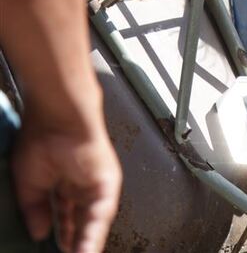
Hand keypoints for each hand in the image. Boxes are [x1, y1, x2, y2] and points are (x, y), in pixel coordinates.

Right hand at [12, 112, 120, 252]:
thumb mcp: (29, 184)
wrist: (57, 117)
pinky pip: (101, 213)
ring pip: (92, 220)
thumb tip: (40, 232)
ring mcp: (96, 183)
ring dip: (86, 242)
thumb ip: (35, 210)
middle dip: (75, 241)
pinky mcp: (106, 182)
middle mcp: (82, 184)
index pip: (64, 216)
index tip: (56, 249)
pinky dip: (94, 233)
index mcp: (64, 182)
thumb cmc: (41, 137)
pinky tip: (87, 250)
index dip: (61, 234)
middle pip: (80, 220)